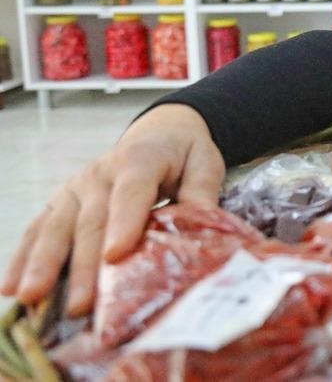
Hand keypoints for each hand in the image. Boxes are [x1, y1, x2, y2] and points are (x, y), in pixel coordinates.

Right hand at [1, 104, 224, 316]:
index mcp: (140, 159)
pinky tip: (11, 287)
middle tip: (80, 305)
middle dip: (83, 265)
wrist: (160, 132)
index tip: (115, 256)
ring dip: (43, 265)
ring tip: (32, 298)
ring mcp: (76, 188)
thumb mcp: (205, 162)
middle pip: (90, 221)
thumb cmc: (184, 154)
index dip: (124, 223)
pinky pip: (38, 229)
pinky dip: (23, 258)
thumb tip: (205, 221)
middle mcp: (101, 173)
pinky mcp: (61, 201)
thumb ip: (202, 190)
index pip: (131, 192)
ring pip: (56, 227)